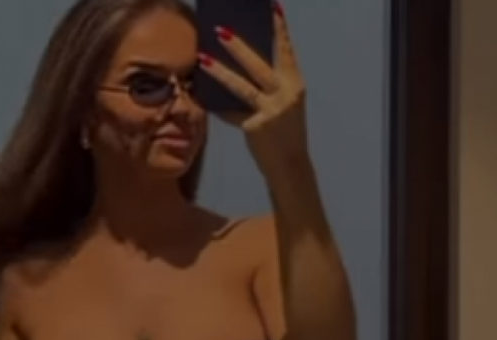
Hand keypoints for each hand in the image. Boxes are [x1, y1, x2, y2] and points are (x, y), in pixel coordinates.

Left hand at [198, 2, 310, 175]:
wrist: (290, 167)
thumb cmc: (283, 131)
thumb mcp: (283, 104)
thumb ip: (268, 85)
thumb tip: (240, 63)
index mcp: (295, 84)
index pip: (286, 50)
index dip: (279, 28)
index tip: (272, 6)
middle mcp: (287, 95)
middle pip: (260, 65)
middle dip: (239, 47)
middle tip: (220, 30)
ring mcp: (272, 112)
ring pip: (242, 87)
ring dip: (220, 72)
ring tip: (202, 58)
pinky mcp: (256, 127)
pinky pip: (231, 112)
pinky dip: (217, 106)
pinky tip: (202, 95)